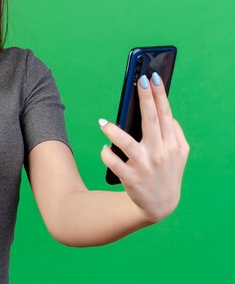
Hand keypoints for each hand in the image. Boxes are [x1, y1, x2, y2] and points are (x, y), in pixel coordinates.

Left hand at [100, 72, 189, 222]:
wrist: (158, 206)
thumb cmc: (166, 173)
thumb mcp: (179, 155)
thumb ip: (176, 134)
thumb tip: (167, 113)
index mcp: (173, 145)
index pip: (166, 114)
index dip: (159, 95)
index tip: (152, 77)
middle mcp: (161, 153)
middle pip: (151, 120)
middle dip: (146, 99)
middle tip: (139, 81)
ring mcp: (145, 166)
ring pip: (126, 142)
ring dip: (113, 130)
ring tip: (103, 123)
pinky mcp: (131, 178)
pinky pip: (113, 160)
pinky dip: (106, 152)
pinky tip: (104, 148)